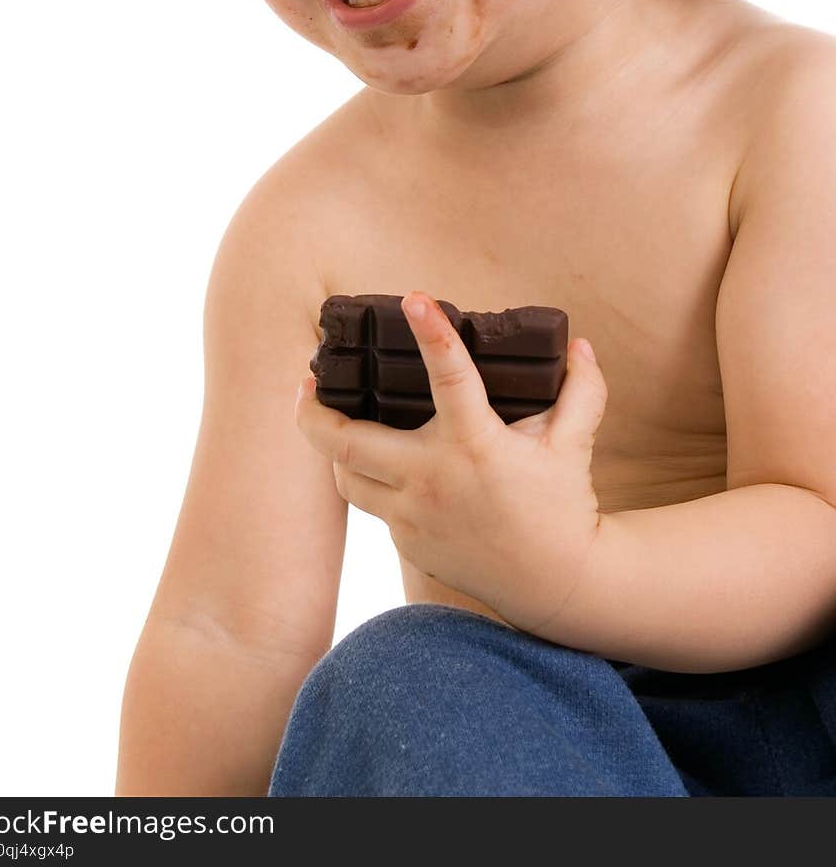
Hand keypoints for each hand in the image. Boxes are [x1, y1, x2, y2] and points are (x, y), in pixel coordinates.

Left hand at [294, 290, 608, 637]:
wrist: (556, 587)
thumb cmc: (564, 509)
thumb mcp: (576, 445)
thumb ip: (582, 392)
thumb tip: (580, 346)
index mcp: (476, 445)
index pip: (450, 376)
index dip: (432, 333)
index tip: (415, 298)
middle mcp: (434, 479)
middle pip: (347, 442)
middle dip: (313, 412)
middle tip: (305, 382)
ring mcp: (414, 516)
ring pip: (346, 477)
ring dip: (331, 448)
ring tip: (327, 421)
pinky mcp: (408, 543)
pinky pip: (373, 506)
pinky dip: (368, 480)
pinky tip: (370, 462)